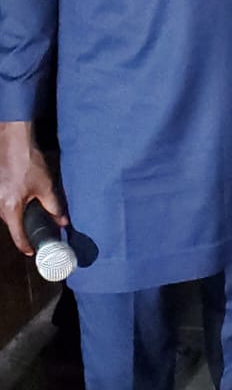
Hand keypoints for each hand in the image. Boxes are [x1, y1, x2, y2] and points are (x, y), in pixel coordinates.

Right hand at [0, 121, 65, 254]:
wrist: (13, 141)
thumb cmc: (28, 162)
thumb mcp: (46, 186)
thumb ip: (54, 206)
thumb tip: (63, 222)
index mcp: (10, 208)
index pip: (17, 235)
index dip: (25, 245)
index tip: (32, 251)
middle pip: (10, 223)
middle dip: (23, 224)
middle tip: (37, 224)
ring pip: (6, 212)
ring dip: (17, 212)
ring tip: (31, 205)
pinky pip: (3, 201)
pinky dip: (12, 202)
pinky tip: (22, 193)